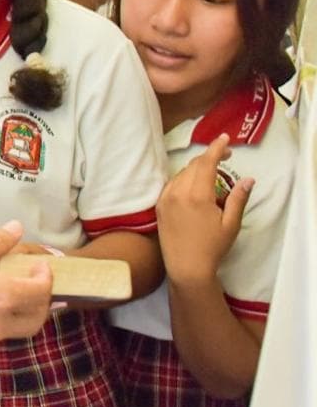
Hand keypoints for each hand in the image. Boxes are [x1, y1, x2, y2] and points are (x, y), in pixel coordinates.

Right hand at [0, 220, 52, 351]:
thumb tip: (16, 229)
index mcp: (0, 296)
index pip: (41, 293)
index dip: (46, 278)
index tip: (40, 267)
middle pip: (35, 321)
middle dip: (42, 303)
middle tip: (34, 284)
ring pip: (12, 331)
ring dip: (18, 314)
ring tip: (6, 294)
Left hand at [157, 134, 253, 285]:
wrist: (186, 267)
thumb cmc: (212, 247)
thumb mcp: (231, 224)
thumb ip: (238, 198)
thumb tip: (248, 179)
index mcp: (197, 195)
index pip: (207, 163)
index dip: (217, 148)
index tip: (225, 139)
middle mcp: (178, 192)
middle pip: (194, 165)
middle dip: (210, 157)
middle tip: (226, 156)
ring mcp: (165, 198)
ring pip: (182, 173)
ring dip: (197, 168)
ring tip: (212, 173)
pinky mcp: (159, 205)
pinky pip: (172, 183)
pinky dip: (184, 179)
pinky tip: (194, 185)